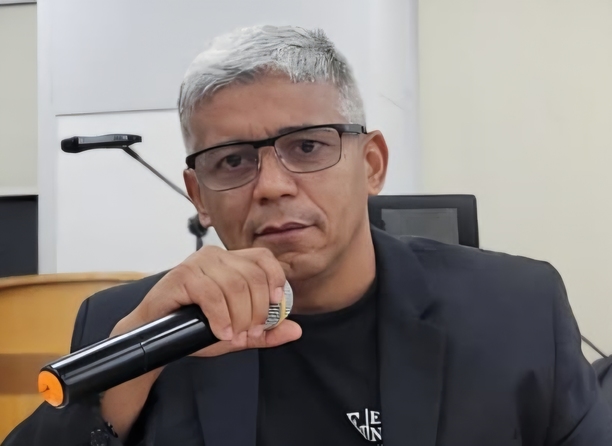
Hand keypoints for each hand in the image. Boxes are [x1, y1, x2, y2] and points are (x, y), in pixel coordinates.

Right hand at [116, 246, 301, 356]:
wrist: (154, 334)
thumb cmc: (193, 327)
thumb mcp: (237, 331)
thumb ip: (266, 331)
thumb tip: (296, 329)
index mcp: (231, 261)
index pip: (264, 258)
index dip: (276, 280)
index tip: (276, 306)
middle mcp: (216, 256)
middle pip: (253, 277)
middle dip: (257, 311)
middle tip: (249, 333)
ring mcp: (198, 263)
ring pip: (235, 286)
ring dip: (239, 317)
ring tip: (234, 336)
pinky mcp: (181, 275)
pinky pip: (212, 295)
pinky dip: (221, 318)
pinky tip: (221, 332)